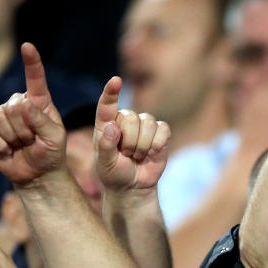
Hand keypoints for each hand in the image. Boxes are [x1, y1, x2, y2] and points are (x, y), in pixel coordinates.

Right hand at [0, 43, 66, 186]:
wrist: (37, 174)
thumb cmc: (51, 153)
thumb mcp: (55, 137)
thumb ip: (42, 120)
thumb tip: (23, 103)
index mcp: (39, 102)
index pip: (35, 78)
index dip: (31, 62)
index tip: (27, 46)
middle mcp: (19, 104)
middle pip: (13, 106)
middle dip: (25, 128)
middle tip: (33, 140)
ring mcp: (2, 116)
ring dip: (14, 137)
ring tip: (23, 144)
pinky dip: (2, 146)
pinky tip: (10, 151)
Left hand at [94, 77, 170, 192]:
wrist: (134, 186)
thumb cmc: (114, 173)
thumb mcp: (104, 164)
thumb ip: (106, 146)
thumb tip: (112, 127)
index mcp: (106, 124)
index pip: (106, 105)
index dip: (111, 92)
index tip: (116, 81)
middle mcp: (125, 120)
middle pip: (130, 117)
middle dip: (129, 141)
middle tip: (126, 155)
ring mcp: (143, 125)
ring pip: (147, 123)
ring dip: (142, 145)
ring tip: (137, 156)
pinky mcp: (160, 133)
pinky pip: (162, 129)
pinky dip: (157, 144)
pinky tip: (151, 154)